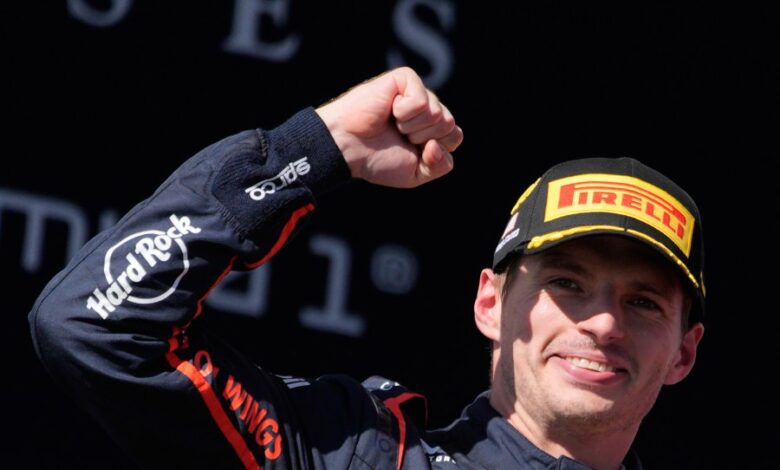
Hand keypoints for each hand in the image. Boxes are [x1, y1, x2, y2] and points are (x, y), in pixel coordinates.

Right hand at [316, 67, 462, 187]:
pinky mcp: (405, 78)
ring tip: (391, 123)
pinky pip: (422, 101)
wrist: (348, 148)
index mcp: (432, 129)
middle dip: (422, 138)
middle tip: (398, 136)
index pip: (454, 137)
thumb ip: (440, 165)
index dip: (435, 151)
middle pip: (449, 125)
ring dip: (410, 127)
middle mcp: (428, 108)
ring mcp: (418, 92)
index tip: (411, 151)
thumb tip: (437, 143)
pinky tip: (388, 109)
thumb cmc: (377, 159)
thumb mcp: (415, 174)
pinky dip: (403, 113)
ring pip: (437, 114)